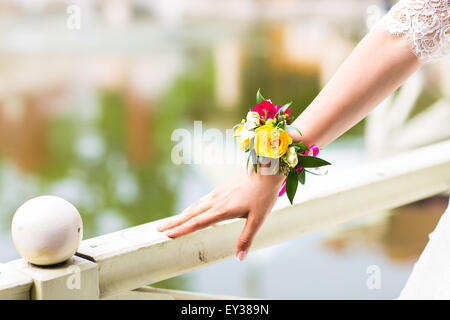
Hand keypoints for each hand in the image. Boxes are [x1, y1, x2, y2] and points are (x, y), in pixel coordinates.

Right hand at [157, 168, 283, 260]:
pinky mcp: (221, 188)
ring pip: (195, 205)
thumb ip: (246, 238)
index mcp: (223, 210)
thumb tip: (239, 257)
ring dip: (181, 214)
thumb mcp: (258, 219)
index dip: (182, 229)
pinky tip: (192, 210)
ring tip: (171, 221)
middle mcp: (216, 201)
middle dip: (174, 222)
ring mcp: (217, 193)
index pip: (197, 222)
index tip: (168, 234)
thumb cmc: (263, 195)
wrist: (266, 170)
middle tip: (159, 229)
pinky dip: (192, 207)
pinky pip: (202, 200)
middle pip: (191, 213)